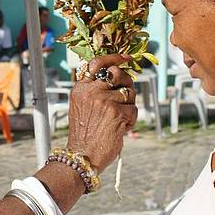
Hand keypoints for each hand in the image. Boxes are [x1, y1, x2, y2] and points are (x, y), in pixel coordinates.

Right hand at [66, 54, 136, 172]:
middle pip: (118, 75)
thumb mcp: (82, 106)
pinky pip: (133, 110)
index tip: (127, 57)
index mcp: (80, 88)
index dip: (114, 58)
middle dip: (127, 84)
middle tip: (126, 98)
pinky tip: (120, 129)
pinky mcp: (116, 113)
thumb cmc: (85, 134)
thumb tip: (117, 75)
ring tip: (117, 120)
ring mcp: (103, 101)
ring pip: (128, 93)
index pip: (98, 63)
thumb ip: (94, 90)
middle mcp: (91, 91)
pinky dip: (131, 120)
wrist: (82, 156)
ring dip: (128, 107)